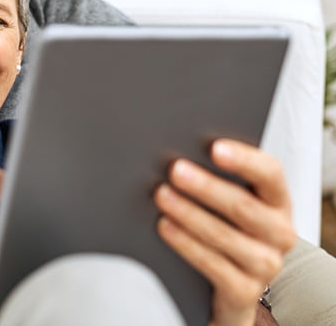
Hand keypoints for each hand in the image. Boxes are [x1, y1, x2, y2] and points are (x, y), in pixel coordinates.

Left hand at [154, 139, 295, 325]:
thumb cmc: (226, 226)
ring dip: (189, 213)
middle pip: (242, 205)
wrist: (230, 283)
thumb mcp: (228, 201)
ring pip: (224, 235)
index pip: (270, 174)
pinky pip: (213, 265)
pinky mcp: (244, 291)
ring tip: (161, 195)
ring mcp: (265, 264)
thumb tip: (181, 151)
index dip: (244, 160)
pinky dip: (185, 243)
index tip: (214, 148)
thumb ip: (216, 176)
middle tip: (174, 169)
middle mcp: (279, 232)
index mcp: (277, 201)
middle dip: (206, 186)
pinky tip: (164, 226)